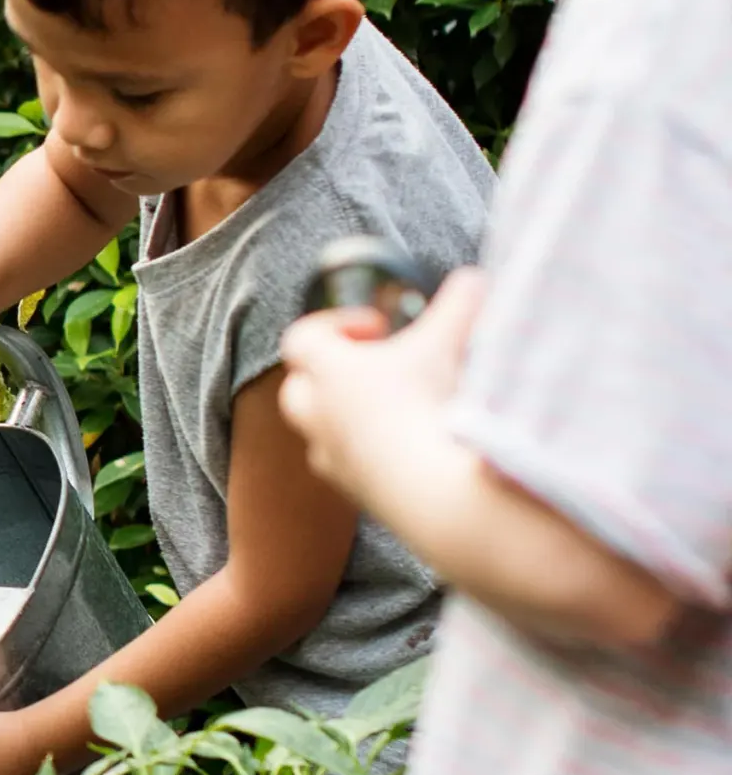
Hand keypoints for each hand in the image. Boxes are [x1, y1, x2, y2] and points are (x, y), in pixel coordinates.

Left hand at [279, 268, 486, 506]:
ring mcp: (332, 459)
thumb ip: (462, 303)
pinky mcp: (354, 494)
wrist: (434, 495)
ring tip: (399, 410)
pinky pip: (347, 468)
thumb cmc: (431, 408)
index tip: (379, 328)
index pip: (301, 338)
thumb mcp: (451, 343)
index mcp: (328, 373)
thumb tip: (475, 279)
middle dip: (331, 374)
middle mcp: (317, 417)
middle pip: (299, 388)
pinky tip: (413, 450)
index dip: (334, 324)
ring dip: (348, 416)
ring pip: (320, 432)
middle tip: (380, 369)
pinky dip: (368, 454)